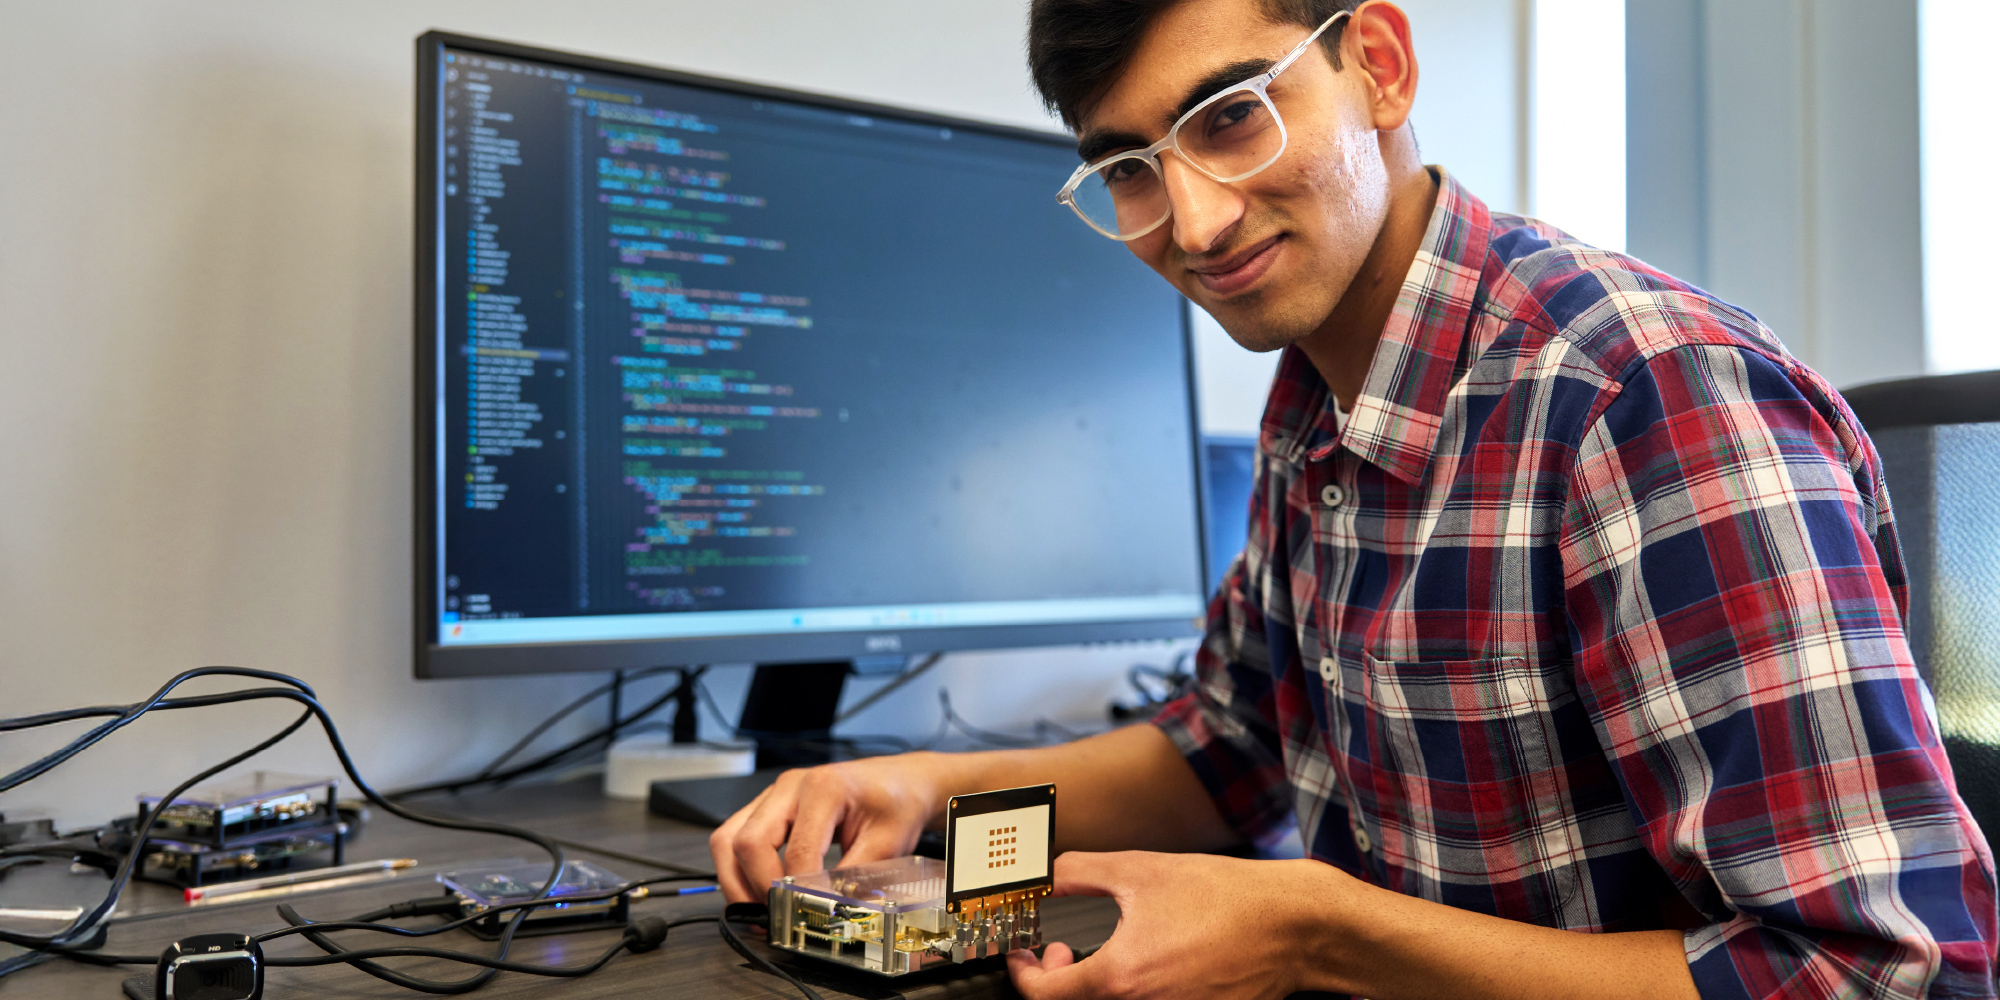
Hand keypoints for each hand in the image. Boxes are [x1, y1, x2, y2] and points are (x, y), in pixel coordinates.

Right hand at [708, 753, 958, 901]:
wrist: (899, 782)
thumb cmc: (894, 803)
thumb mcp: (888, 843)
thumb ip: (856, 879)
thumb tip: (832, 913)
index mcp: (824, 788)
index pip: (796, 850)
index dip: (797, 890)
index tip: (807, 915)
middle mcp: (791, 786)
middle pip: (747, 841)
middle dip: (756, 886)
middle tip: (774, 916)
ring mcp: (775, 793)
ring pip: (728, 837)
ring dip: (736, 879)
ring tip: (758, 910)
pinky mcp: (769, 804)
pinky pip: (735, 835)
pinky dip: (739, 867)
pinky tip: (758, 890)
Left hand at [1007, 851, 1337, 999]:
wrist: (1291, 925)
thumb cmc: (1225, 898)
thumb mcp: (1140, 871)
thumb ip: (1079, 874)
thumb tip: (1046, 880)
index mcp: (1122, 977)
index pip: (1045, 995)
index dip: (1025, 973)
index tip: (1024, 954)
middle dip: (1059, 980)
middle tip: (1065, 950)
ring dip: (1097, 984)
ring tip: (1108, 951)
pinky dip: (1133, 988)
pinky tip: (1148, 959)